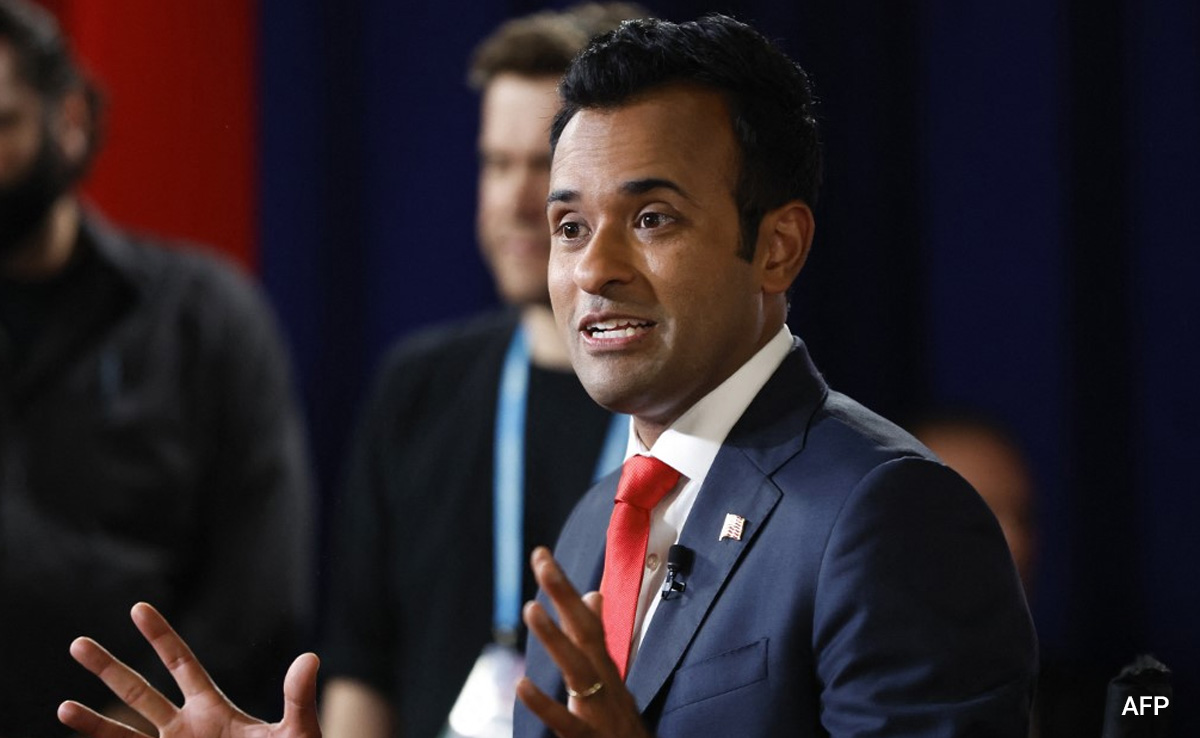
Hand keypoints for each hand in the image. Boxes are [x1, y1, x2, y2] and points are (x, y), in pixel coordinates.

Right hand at [58, 602, 320, 737]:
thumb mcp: (296, 733)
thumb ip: (298, 698)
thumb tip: (310, 658)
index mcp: (213, 710)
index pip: (181, 664)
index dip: (160, 637)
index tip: (138, 607)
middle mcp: (185, 730)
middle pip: (139, 692)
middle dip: (109, 668)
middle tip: (77, 643)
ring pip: (122, 734)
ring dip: (92, 723)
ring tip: (62, 707)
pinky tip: (79, 733)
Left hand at [515, 547, 651, 737]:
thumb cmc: (620, 724)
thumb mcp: (611, 678)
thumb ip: (597, 640)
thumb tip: (592, 596)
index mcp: (604, 667)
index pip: (584, 619)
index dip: (564, 588)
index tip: (542, 555)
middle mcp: (605, 682)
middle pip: (585, 633)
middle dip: (564, 595)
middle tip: (542, 561)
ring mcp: (599, 710)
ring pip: (578, 669)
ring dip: (556, 639)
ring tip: (531, 608)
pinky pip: (565, 722)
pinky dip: (545, 704)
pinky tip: (522, 686)